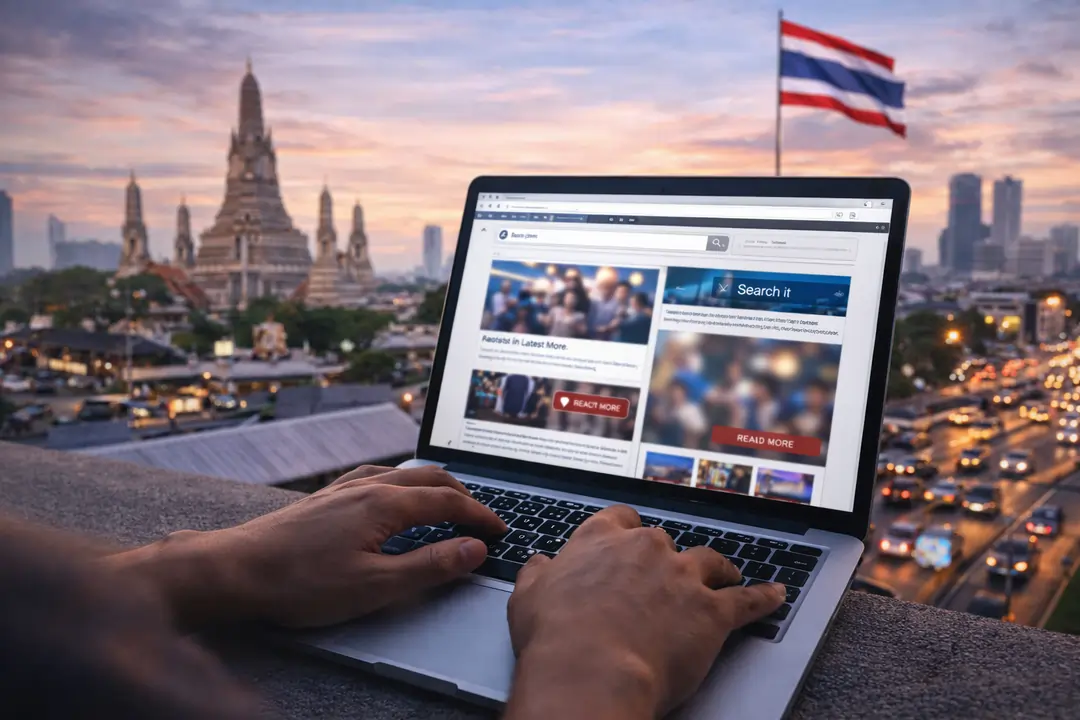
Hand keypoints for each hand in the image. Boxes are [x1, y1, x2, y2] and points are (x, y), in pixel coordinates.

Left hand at [104, 465, 506, 628]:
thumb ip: (429, 567)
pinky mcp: (328, 495)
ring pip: (406, 472)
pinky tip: (396, 491)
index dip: (481, 517)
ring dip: (437, 486)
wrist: (236, 569)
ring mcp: (346, 487)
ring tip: (452, 504)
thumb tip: (473, 549)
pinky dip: (405, 481)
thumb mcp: (374, 586)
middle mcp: (369, 485)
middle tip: (485, 521)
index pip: (450, 503)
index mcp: (386, 504)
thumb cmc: (299, 583)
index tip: (501, 532)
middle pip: (433, 479)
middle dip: (466, 497)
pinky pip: (380, 474)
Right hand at [505, 506, 784, 719]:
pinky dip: (763, 597)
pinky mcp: (712, 611)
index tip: (630, 538)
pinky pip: (747, 600)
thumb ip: (538, 574)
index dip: (627, 530)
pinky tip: (774, 595)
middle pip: (665, 541)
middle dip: (668, 558)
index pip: (620, 519)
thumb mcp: (528, 596)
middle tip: (667, 575)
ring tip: (727, 574)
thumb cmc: (555, 637)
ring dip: (718, 568)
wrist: (590, 670)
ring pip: (710, 561)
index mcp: (601, 539)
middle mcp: (646, 548)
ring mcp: (683, 576)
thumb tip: (539, 563)